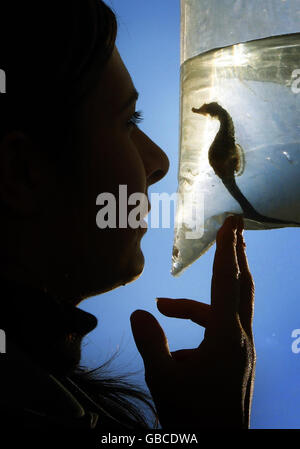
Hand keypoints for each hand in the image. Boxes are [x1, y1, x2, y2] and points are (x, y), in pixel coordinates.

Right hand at [130, 215, 254, 428]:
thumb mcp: (163, 380)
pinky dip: (199, 323)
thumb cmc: (193, 417)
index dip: (225, 250)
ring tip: (162, 305)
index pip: (226, 282)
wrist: (218, 446)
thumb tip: (139, 311)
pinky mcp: (238, 359)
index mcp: (226, 337)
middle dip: (236, 255)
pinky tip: (176, 342)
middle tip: (235, 229)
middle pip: (242, 285)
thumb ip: (151, 342)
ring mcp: (243, 349)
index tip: (229, 224)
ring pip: (228, 308)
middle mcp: (241, 338)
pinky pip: (221, 328)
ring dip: (198, 301)